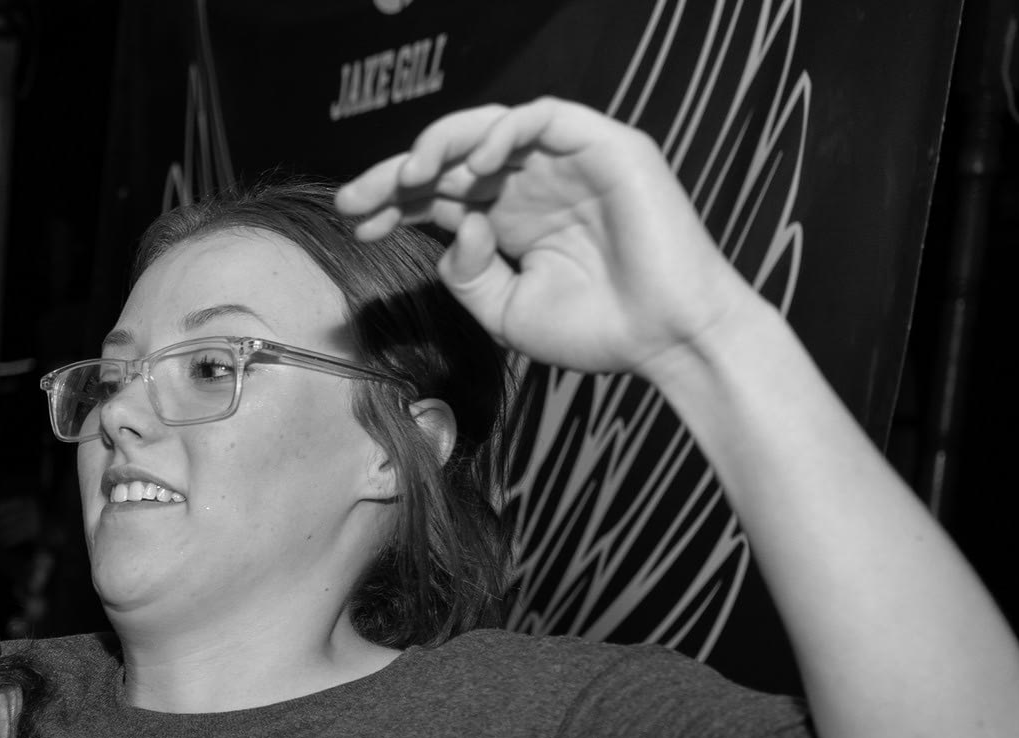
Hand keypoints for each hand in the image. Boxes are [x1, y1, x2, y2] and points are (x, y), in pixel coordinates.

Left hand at [334, 98, 754, 380]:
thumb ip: (467, 275)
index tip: (353, 221)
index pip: (438, 195)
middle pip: (452, 159)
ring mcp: (567, 161)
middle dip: (399, 173)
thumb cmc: (596, 329)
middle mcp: (532, 183)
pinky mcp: (606, 145)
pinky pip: (545, 117)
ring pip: (492, 127)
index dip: (393, 202)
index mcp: (507, 218)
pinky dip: (505, 131)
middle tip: (359, 198)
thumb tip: (455, 228)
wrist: (665, 338)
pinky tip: (473, 165)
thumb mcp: (506, 312)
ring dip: (444, 142)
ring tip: (412, 174)